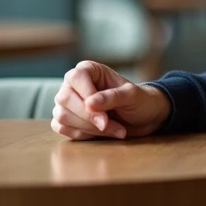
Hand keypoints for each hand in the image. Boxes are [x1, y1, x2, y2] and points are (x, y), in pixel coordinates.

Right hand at [51, 60, 171, 140]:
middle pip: (65, 99)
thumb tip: (89, 103)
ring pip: (62, 116)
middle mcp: (74, 84)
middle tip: (111, 125)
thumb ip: (112, 97)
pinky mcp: (67, 120)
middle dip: (89, 117)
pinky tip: (102, 133)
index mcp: (89, 70)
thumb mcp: (132, 96)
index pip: (76, 77)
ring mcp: (68, 103)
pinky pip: (62, 129)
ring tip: (115, 130)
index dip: (86, 95)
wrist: (143, 118)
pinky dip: (83, 135)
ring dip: (89, 128)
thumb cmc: (139, 101)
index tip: (104, 113)